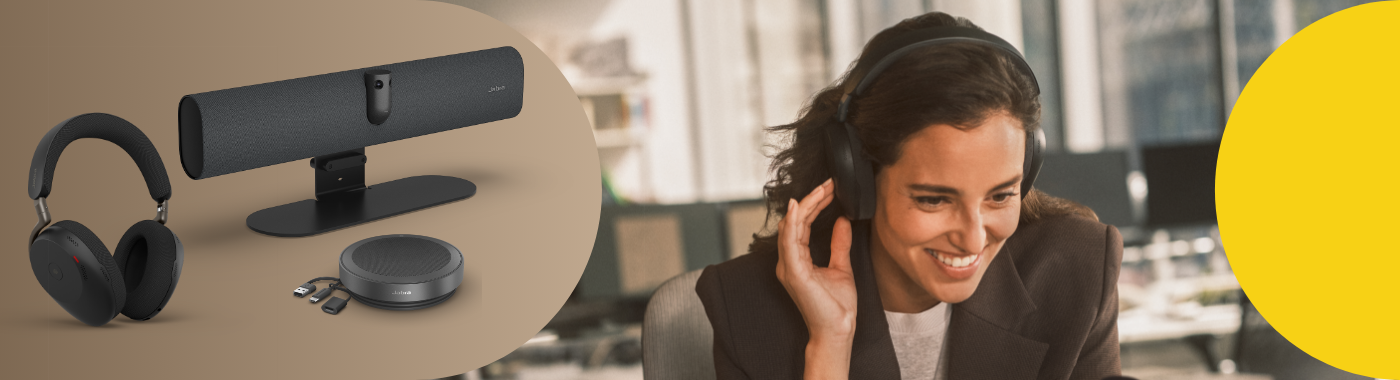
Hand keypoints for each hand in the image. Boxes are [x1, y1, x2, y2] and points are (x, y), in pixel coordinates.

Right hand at [774, 179, 856, 378]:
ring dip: (806, 206)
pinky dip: (793, 222)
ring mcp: (789, 267)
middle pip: (795, 222)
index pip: (802, 224)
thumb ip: (840, 244)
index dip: (815, 205)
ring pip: (791, 227)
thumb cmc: (836, 307)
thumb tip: (842, 221)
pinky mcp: (793, 273)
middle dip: (812, 200)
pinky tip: (799, 207)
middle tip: (829, 183)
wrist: (838, 330)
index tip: (831, 189)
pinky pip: (789, 242)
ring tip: (821, 189)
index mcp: (798, 260)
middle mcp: (789, 261)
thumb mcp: (841, 267)